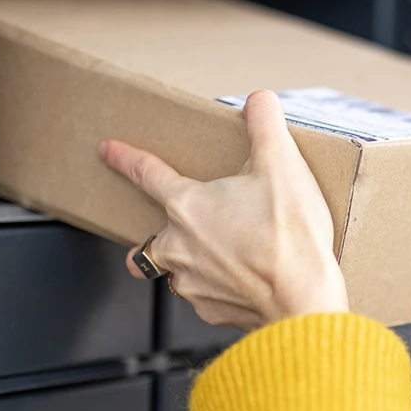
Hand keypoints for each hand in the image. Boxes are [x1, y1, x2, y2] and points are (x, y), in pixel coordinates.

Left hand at [100, 90, 348, 331]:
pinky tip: (245, 279)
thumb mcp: (283, 164)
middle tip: (191, 224)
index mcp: (188, 204)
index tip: (107, 151)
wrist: (303, 299)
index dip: (126, 159)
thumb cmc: (289, 235)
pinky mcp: (209, 310)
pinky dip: (218, 286)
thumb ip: (266, 125)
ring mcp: (190, 282)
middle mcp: (178, 245)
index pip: (146, 173)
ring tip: (222, 254)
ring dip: (189, 260)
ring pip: (174, 268)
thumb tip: (260, 100)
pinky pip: (203, 295)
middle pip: (152, 235)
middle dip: (163, 229)